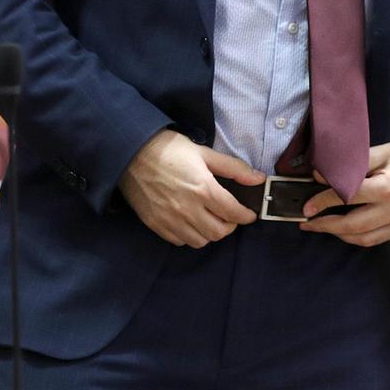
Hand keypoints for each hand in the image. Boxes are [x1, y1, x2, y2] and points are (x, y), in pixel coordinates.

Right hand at [118, 129, 260, 246]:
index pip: (233, 213)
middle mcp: (188, 209)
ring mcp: (170, 219)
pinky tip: (191, 222)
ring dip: (210, 233)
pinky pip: (180, 241)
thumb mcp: (204, 153)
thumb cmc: (168, 149)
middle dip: (230, 226)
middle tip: (230, 216)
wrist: (130, 152)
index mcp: (203, 189)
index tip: (249, 215)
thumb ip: (234, 168)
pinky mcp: (156, 225)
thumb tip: (259, 178)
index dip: (246, 216)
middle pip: (219, 232)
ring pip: (200, 241)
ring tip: (211, 219)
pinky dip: (190, 235)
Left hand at [298, 137, 389, 246]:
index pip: (349, 198)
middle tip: (307, 222)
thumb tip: (321, 175)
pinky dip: (358, 236)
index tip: (307, 204)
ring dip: (339, 235)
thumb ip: (353, 165)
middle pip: (353, 226)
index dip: (324, 201)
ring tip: (322, 226)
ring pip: (364, 239)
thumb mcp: (384, 151)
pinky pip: (377, 239)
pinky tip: (345, 229)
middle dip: (326, 226)